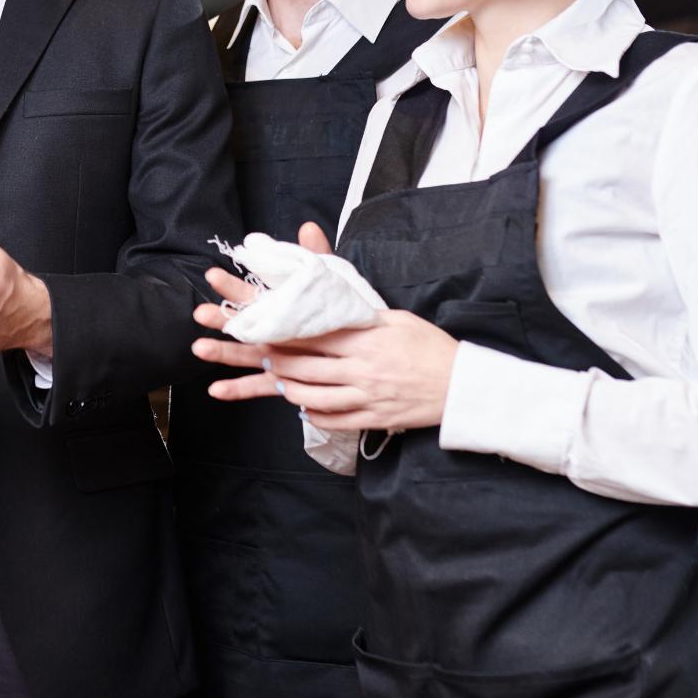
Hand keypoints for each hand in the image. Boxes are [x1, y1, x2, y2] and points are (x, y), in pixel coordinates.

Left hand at [189, 264, 458, 432]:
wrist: (463, 386)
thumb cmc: (427, 345)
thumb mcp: (393, 315)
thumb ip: (355, 302)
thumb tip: (325, 278)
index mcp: (364, 338)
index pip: (309, 332)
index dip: (275, 328)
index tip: (248, 323)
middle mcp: (360, 368)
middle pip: (301, 364)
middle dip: (263, 358)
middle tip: (234, 352)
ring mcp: (364, 396)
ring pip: (310, 395)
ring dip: (284, 387)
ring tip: (261, 380)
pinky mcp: (371, 418)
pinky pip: (332, 419)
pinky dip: (312, 414)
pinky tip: (299, 407)